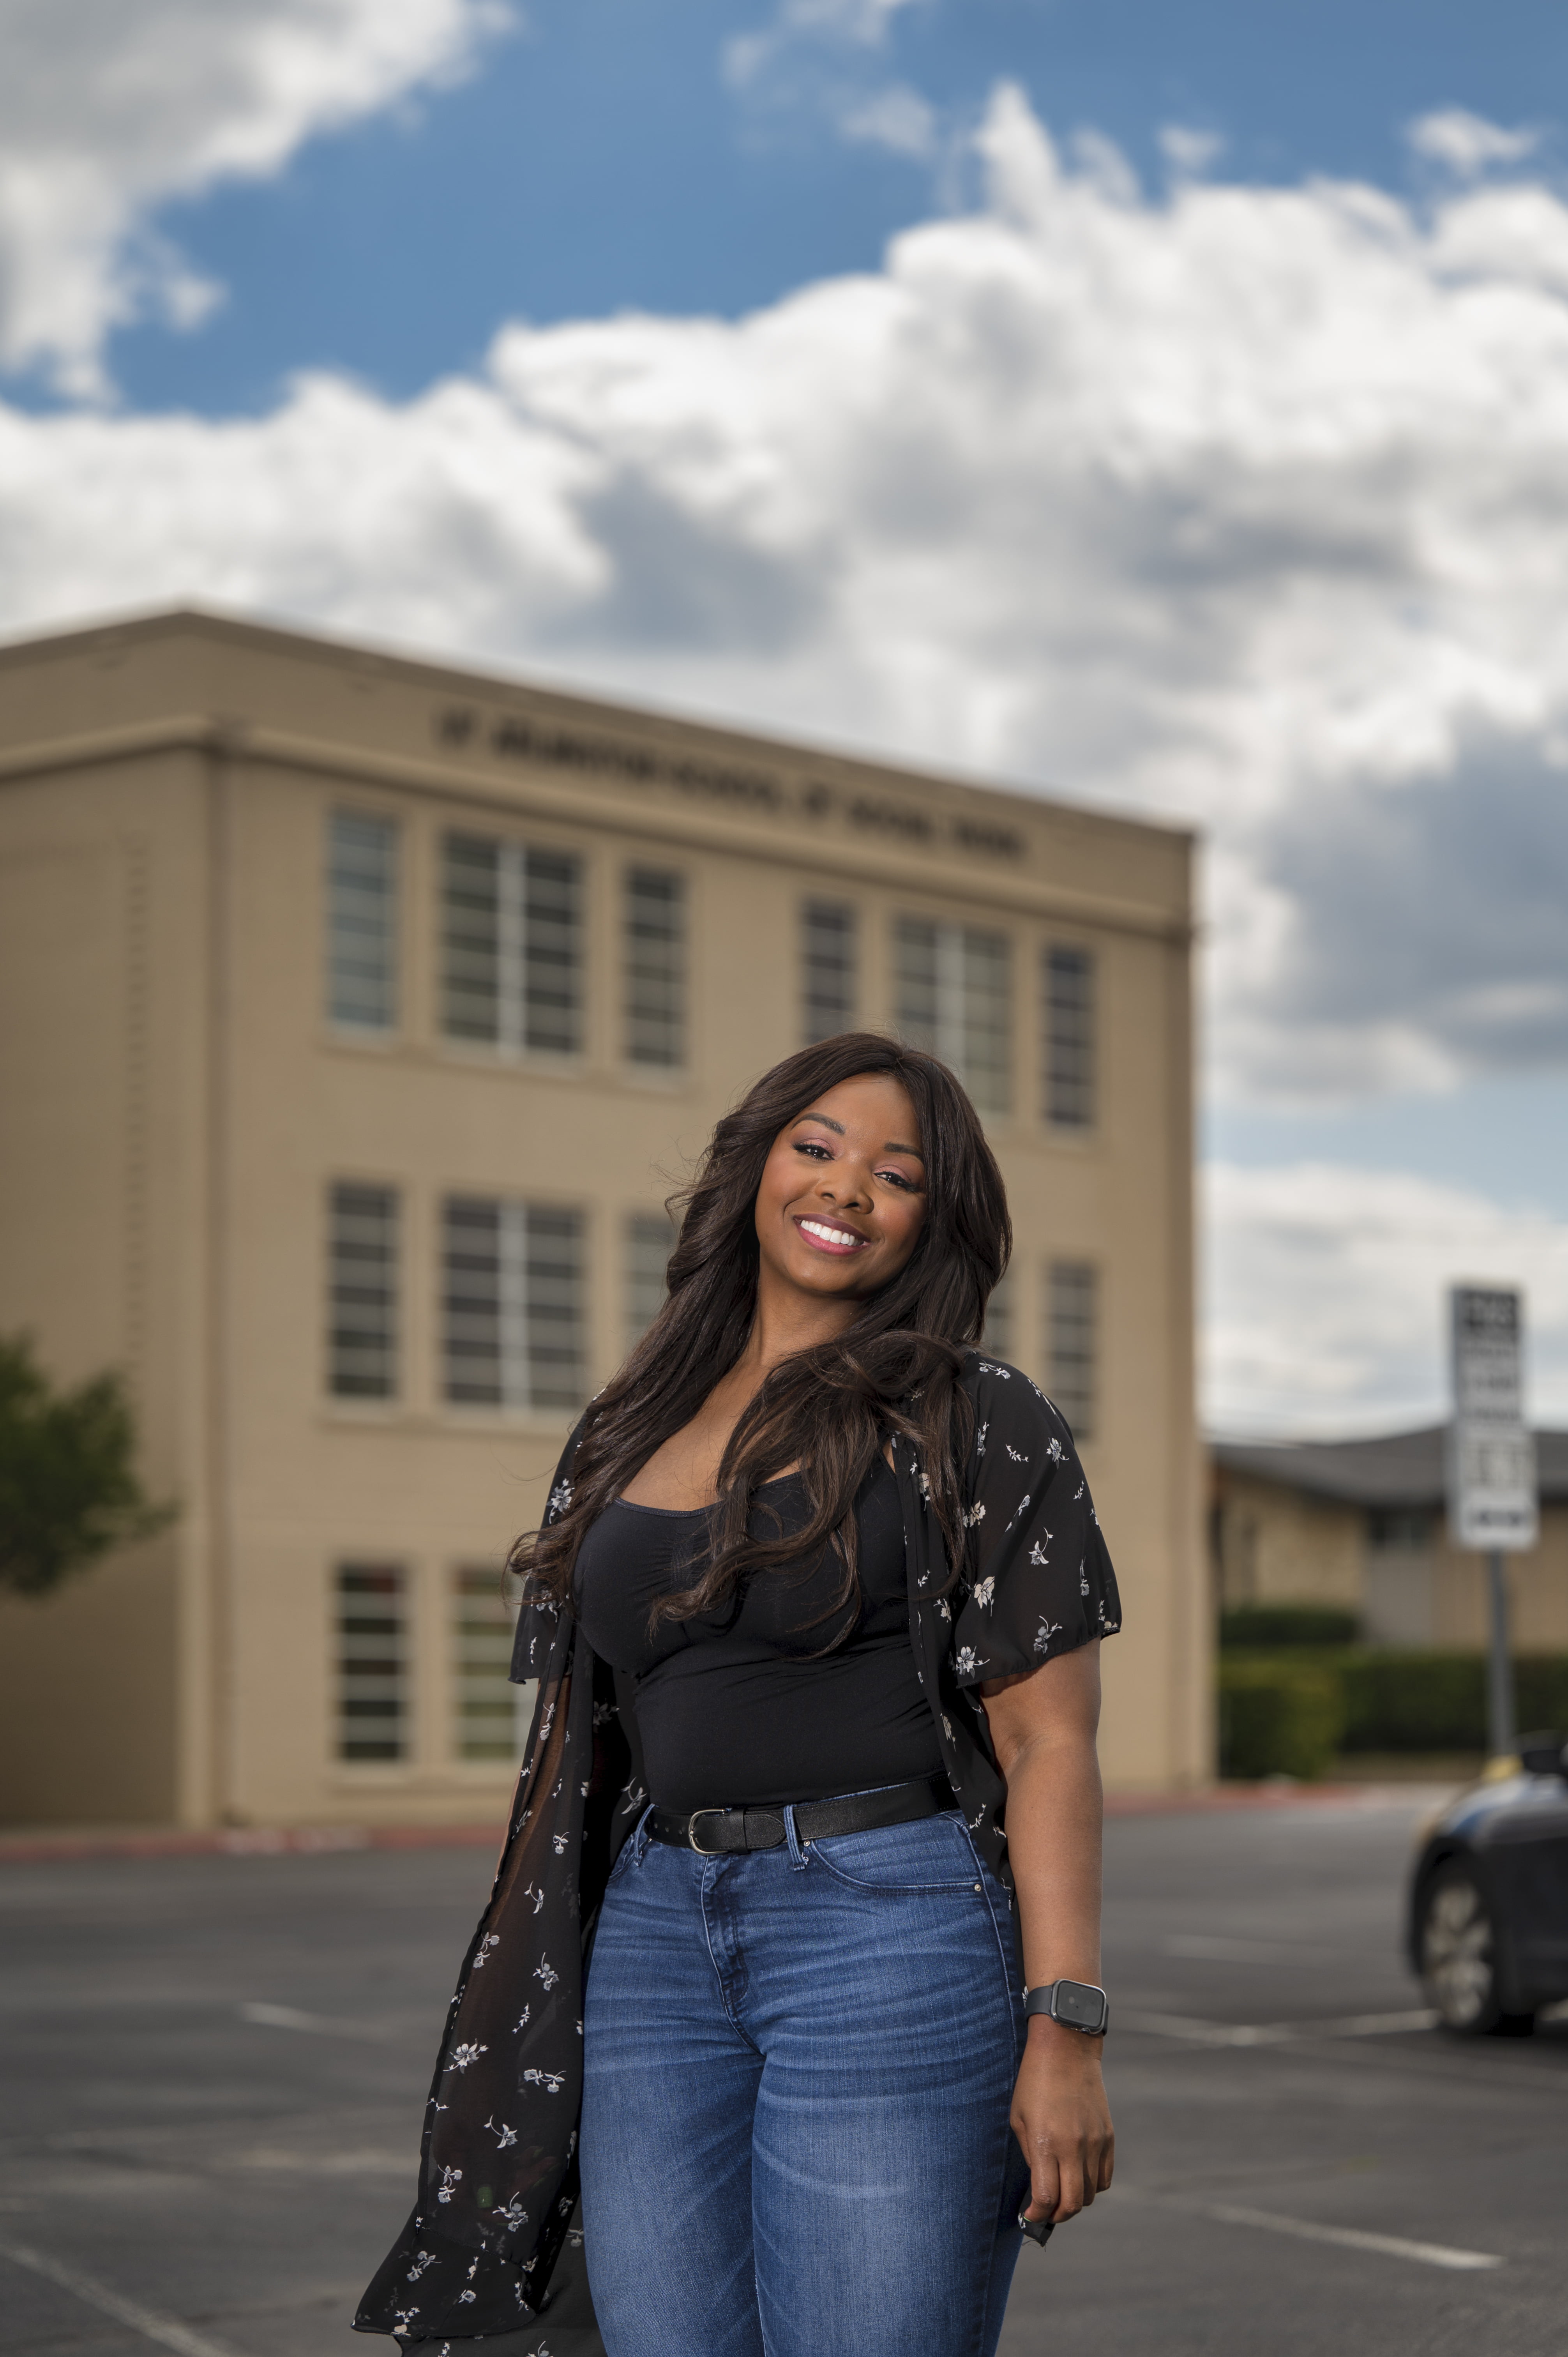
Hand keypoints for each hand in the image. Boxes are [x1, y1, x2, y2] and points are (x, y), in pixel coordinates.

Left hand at [1011, 2017, 1114, 2224]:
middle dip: (1057, 2215)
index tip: (1030, 2215)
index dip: (1037, 2213)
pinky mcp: (1109, 2137)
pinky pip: (1105, 2177)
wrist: (1067, 2050)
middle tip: (1046, 2212)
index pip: (1046, 2197)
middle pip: (1072, 2204)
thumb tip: (1040, 2186)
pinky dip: (1093, 2185)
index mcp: (1046, 2143)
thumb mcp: (1020, 2119)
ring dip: (1075, 2201)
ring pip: (1091, 2194)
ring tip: (1062, 2193)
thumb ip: (1032, 2155)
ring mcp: (1095, 2143)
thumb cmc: (1034, 2082)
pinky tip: (1079, 2176)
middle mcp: (1074, 2147)